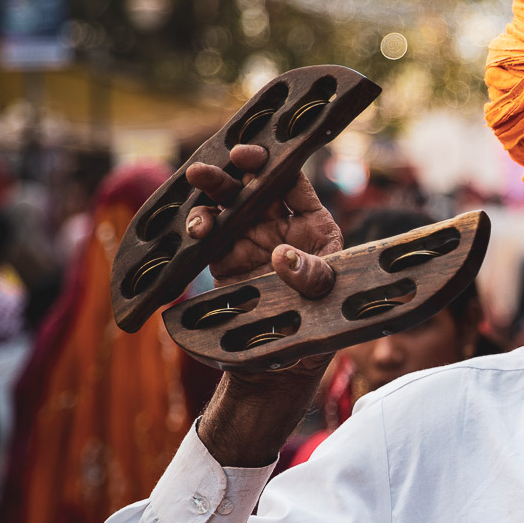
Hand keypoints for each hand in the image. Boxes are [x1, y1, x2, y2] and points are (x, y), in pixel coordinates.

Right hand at [185, 143, 342, 379]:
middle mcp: (279, 226)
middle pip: (256, 186)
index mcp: (313, 226)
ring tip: (199, 181)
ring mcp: (249, 240)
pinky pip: (208, 235)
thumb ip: (311, 277)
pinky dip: (200, 227)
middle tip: (227, 159)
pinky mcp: (223, 259)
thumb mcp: (325, 300)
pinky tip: (198, 229)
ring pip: (228, 205)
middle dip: (239, 168)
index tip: (259, 157)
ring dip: (212, 190)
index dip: (277, 165)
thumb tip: (284, 255)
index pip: (294, 184)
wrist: (282, 365)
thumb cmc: (317, 325)